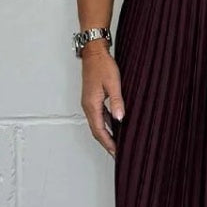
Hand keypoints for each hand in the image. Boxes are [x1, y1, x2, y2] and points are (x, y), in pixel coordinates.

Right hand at [80, 42, 123, 157]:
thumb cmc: (102, 65)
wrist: (93, 52)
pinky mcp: (92, 98)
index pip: (99, 130)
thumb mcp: (113, 83)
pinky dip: (106, 124)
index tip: (116, 152)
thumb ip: (116, 101)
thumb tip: (119, 118)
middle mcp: (88, 106)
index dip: (108, 143)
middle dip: (106, 143)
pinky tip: (115, 126)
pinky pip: (98, 116)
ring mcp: (89, 102)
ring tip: (117, 143)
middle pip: (96, 130)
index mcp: (91, 105)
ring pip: (97, 124)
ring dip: (106, 134)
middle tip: (117, 153)